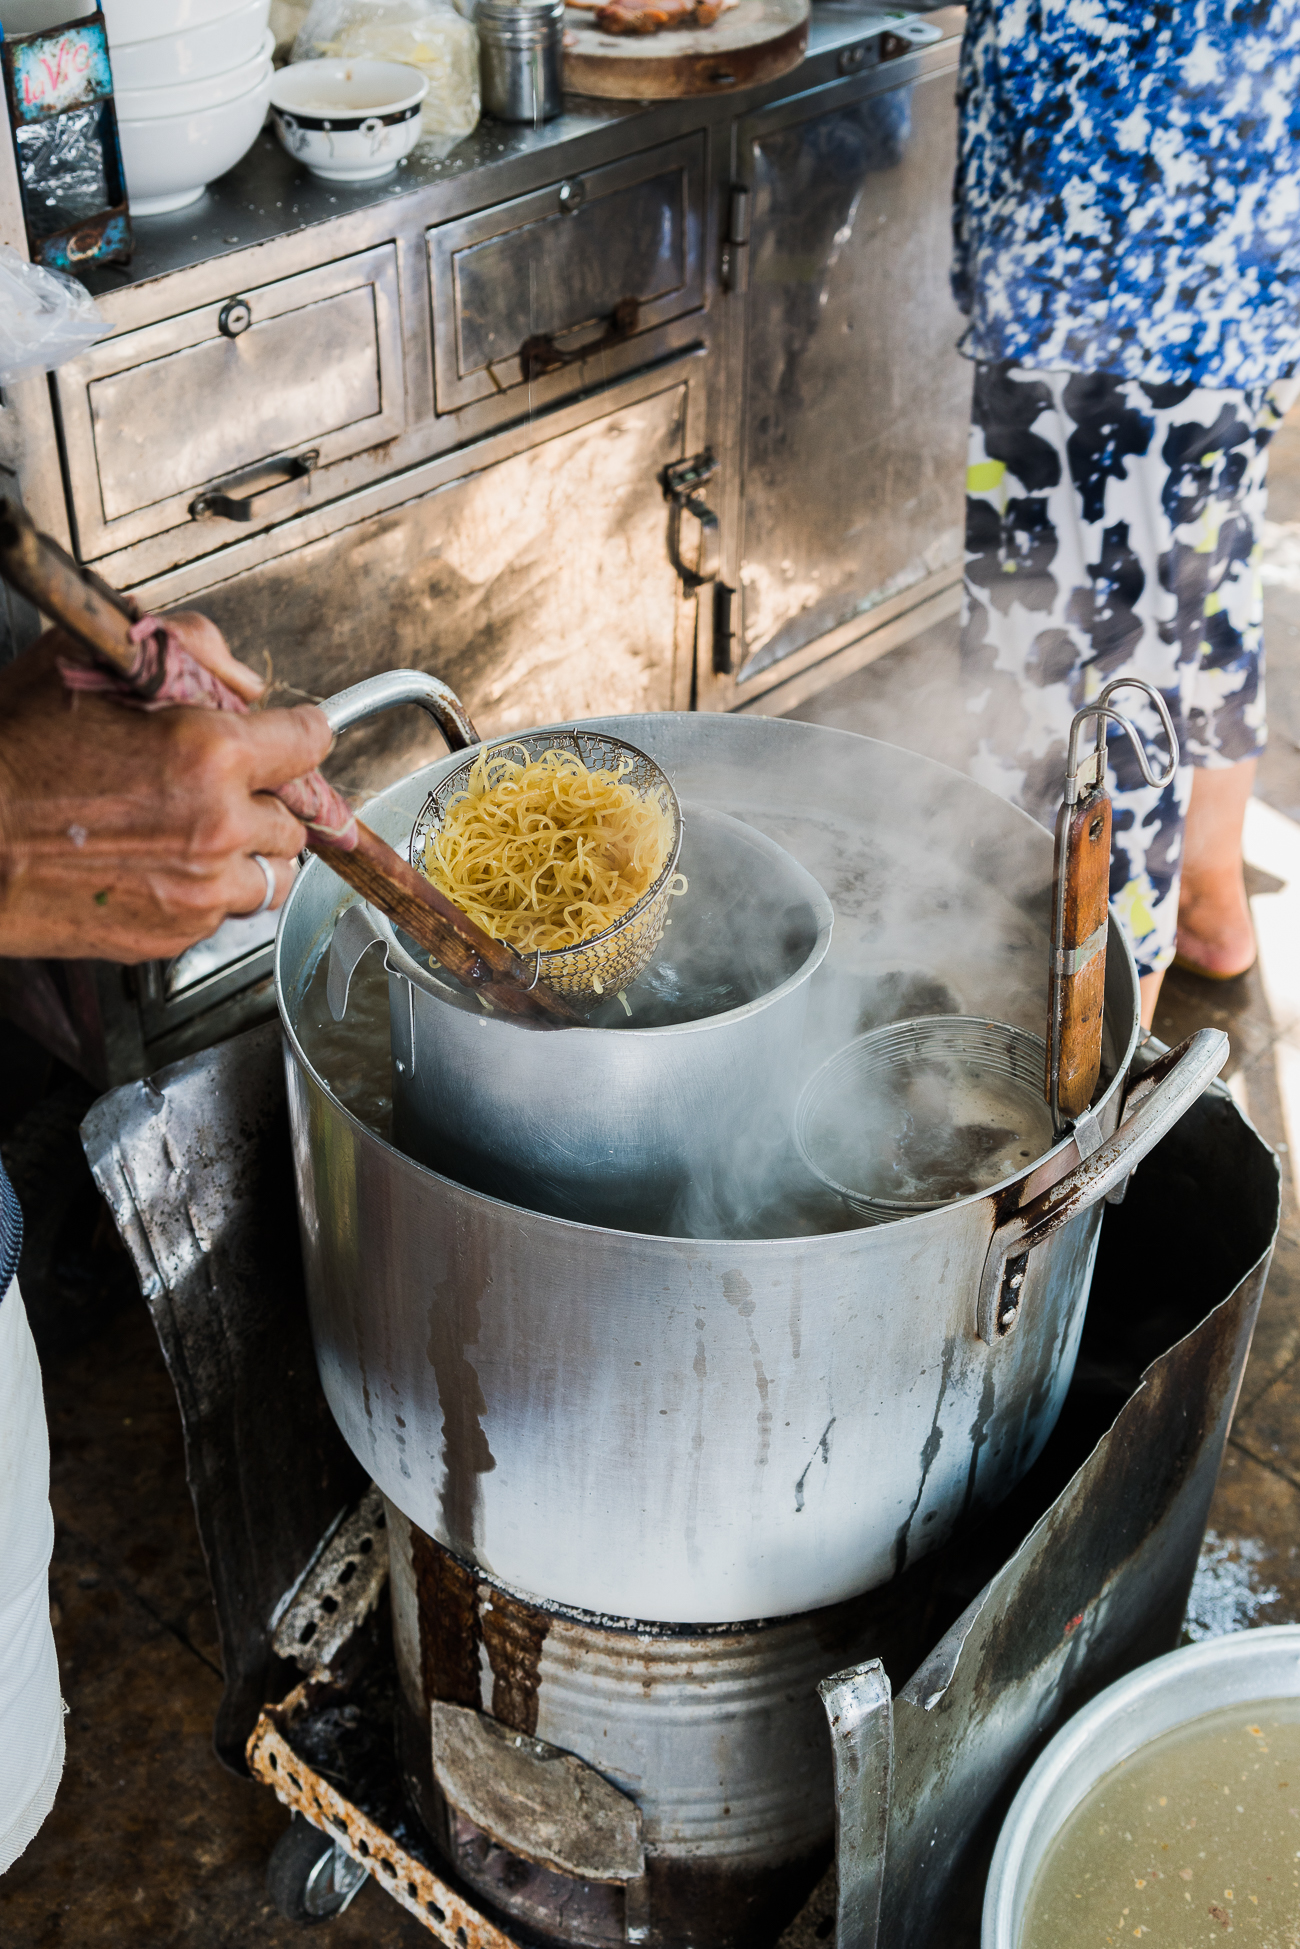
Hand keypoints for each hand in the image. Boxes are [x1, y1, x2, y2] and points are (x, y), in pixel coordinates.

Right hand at [0, 616, 331, 961]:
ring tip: (195, 831)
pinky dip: (205, 891)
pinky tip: (158, 863)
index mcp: (208, 755)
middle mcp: (217, 827)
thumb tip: (242, 679)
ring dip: (246, 852)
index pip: (310, 742)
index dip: (300, 733)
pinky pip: (223, 913)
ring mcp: (199, 889)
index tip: (294, 737)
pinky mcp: (174, 933)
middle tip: (221, 787)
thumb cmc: (11, 753)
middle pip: (295, 818)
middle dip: (265, 798)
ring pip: (270, 875)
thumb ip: (189, 648)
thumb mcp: (92, 661)